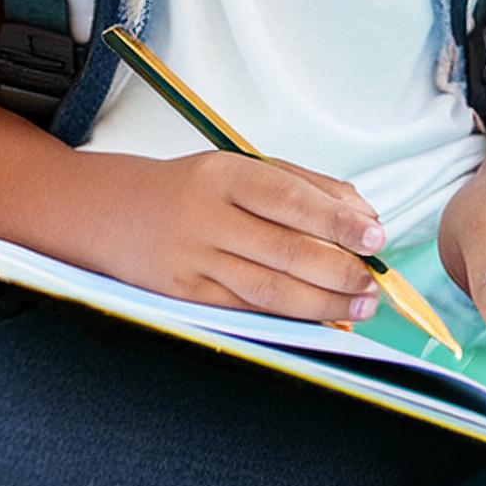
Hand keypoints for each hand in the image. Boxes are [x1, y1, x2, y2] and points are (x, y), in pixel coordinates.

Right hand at [116, 152, 385, 319]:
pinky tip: (322, 317)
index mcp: (224, 174)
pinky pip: (247, 309)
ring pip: (268, 289)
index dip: (336, 220)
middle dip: (338, 270)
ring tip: (360, 306)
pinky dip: (289, 317)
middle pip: (283, 250)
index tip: (375, 235)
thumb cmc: (190, 188)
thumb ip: (304, 184)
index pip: (289, 199)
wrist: (110, 212)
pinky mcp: (185, 296)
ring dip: (322, 302)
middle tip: (374, 281)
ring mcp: (193, 261)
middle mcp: (206, 216)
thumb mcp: (240, 167)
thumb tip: (361, 211)